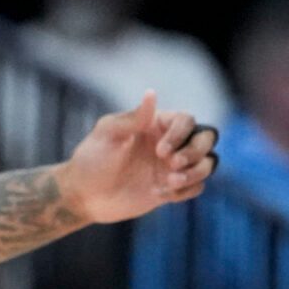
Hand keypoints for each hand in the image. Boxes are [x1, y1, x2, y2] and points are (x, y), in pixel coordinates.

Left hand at [60, 92, 219, 223]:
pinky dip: (187, 190)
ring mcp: (171, 167)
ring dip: (196, 172)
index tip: (159, 151)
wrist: (82, 195)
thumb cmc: (91, 160)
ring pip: (207, 163)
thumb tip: (151, 93)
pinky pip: (196, 187)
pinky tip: (161, 194)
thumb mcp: (107, 135)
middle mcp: (170, 143)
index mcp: (157, 125)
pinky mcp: (170, 189)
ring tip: (170, 181)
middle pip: (206, 139)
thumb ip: (133, 118)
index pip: (187, 121)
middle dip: (196, 151)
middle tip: (173, 164)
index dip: (180, 135)